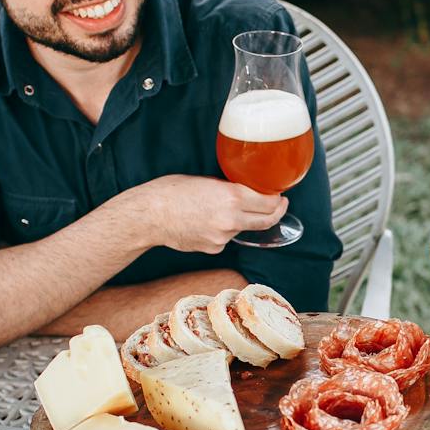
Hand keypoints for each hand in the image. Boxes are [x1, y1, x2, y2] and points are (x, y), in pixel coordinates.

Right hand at [119, 176, 286, 252]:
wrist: (149, 216)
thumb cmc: (172, 192)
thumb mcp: (207, 181)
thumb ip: (230, 188)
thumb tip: (246, 192)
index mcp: (233, 197)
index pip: (270, 202)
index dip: (278, 200)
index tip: (280, 197)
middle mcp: (232, 219)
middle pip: (267, 220)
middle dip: (275, 213)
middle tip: (278, 206)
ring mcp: (223, 237)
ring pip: (243, 229)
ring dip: (242, 220)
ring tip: (221, 209)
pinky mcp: (214, 248)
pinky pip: (227, 238)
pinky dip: (224, 231)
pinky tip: (206, 222)